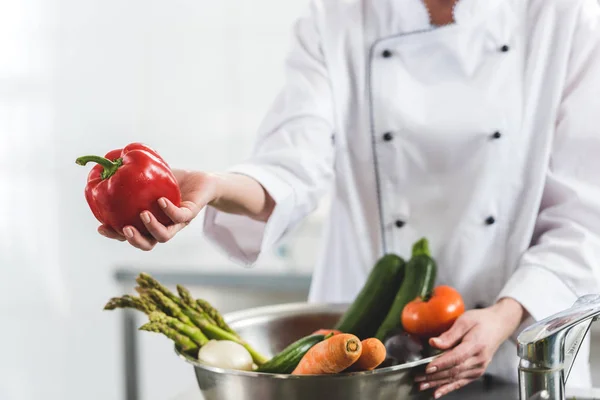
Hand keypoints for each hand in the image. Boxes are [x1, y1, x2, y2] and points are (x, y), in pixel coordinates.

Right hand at [98, 169, 217, 250]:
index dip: (115, 235)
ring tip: (144, 215)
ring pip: (165, 236)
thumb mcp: (148, 177)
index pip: (130, 235)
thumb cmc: (172, 181)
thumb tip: (105, 162)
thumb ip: (129, 174)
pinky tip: (161, 201)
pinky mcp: (190, 214)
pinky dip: (169, 210)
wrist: (200, 181)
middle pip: (148, 244)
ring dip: (152, 228)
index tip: (101, 227)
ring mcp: (177, 223)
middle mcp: (163, 227)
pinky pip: (180, 216)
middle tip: (124, 229)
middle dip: (134, 240)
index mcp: (149, 223)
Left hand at [414, 297, 525, 398]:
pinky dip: (449, 388)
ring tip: (422, 386)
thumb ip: (449, 334)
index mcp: (475, 345)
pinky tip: (437, 392)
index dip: (441, 364)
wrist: (499, 325)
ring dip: (438, 384)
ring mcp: (479, 367)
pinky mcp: (477, 372)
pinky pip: (461, 382)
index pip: (456, 357)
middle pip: (454, 370)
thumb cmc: (481, 321)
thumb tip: (433, 342)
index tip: (428, 368)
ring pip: (455, 378)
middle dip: (434, 376)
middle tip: (418, 379)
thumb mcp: (465, 321)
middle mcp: (479, 359)